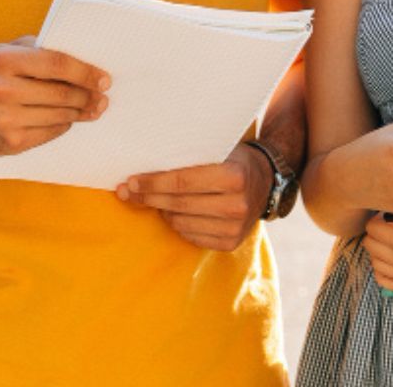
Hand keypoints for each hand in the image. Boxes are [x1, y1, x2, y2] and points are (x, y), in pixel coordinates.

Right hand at [0, 35, 108, 154]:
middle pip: (62, 94)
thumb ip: (38, 49)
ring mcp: (5, 119)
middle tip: (102, 97)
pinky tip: (68, 119)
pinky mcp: (10, 142)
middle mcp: (2, 90)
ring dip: (80, 112)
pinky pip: (50, 133)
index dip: (85, 72)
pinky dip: (63, 125)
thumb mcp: (5, 51)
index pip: (57, 65)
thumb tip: (81, 56)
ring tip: (92, 108)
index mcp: (4, 61)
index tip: (104, 79)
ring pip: (60, 116)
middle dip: (88, 95)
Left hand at [118, 143, 271, 251]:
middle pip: (178, 204)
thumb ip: (188, 156)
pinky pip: (190, 236)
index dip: (153, 183)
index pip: (182, 181)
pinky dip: (177, 224)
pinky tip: (173, 213)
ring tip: (154, 199)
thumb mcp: (217, 149)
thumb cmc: (232, 159)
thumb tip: (143, 166)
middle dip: (148, 198)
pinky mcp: (231, 243)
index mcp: (233, 176)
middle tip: (126, 192)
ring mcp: (236, 228)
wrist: (266, 181)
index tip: (131, 182)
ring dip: (162, 211)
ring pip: (180, 222)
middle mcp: (237, 204)